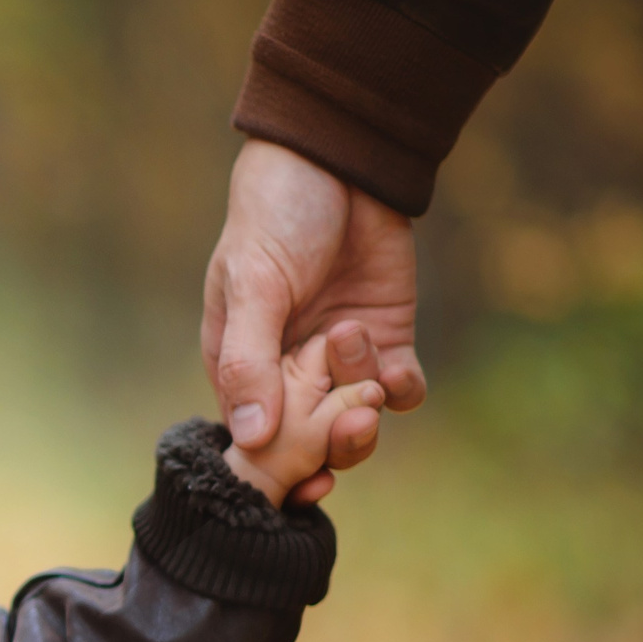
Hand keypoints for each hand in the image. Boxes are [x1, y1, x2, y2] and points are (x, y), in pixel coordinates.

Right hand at [203, 140, 422, 477]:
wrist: (339, 161)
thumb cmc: (275, 218)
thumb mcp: (252, 286)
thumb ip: (250, 362)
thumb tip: (253, 438)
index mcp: (241, 366)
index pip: (256, 436)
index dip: (279, 465)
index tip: (305, 480)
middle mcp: (289, 372)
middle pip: (311, 440)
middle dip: (333, 442)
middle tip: (352, 420)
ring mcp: (339, 359)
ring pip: (356, 420)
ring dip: (364, 404)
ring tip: (359, 351)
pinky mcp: (387, 339)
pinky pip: (399, 389)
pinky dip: (401, 388)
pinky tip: (396, 368)